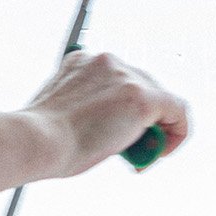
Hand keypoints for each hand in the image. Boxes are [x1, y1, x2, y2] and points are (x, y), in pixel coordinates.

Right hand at [23, 49, 189, 177]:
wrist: (37, 141)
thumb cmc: (41, 139)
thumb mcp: (61, 114)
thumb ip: (85, 110)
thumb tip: (103, 129)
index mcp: (82, 62)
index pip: (117, 80)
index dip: (123, 110)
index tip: (114, 133)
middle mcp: (106, 61)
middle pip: (143, 85)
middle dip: (142, 119)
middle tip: (130, 149)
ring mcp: (126, 77)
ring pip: (160, 99)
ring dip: (156, 127)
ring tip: (140, 154)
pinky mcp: (143, 98)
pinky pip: (177, 110)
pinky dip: (177, 131)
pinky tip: (164, 151)